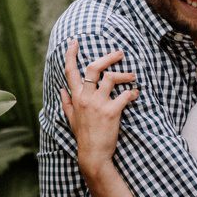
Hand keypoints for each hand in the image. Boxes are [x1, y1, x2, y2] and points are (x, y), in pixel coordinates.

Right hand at [61, 38, 136, 175]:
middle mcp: (86, 98)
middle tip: (120, 53)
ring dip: (125, 74)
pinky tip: (135, 94)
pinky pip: (125, 95)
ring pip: (111, 78)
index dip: (71, 54)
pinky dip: (132, 92)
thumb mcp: (70, 118)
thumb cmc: (83, 136)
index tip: (74, 42)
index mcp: (76, 97)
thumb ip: (66, 102)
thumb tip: (61, 89)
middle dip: (108, 57)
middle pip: (94, 68)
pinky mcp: (112, 111)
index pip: (70, 71)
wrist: (93, 154)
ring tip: (132, 76)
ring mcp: (98, 104)